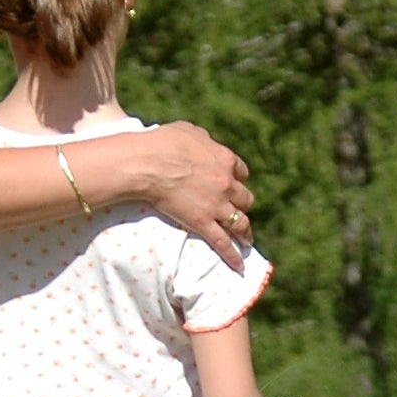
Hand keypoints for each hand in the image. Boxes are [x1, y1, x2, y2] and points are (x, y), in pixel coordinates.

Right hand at [135, 123, 254, 267]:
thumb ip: (201, 138)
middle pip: (245, 198)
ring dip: (245, 232)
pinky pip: (222, 243)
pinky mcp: (203, 223)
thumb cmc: (162, 143)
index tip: (234, 183)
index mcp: (224, 159)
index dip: (237, 178)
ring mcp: (217, 205)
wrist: (148, 164)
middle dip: (242, 205)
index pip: (241, 171)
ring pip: (240, 222)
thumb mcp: (187, 131)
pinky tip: (239, 265)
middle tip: (238, 211)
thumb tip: (203, 140)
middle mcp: (227, 184)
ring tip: (247, 241)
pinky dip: (232, 255)